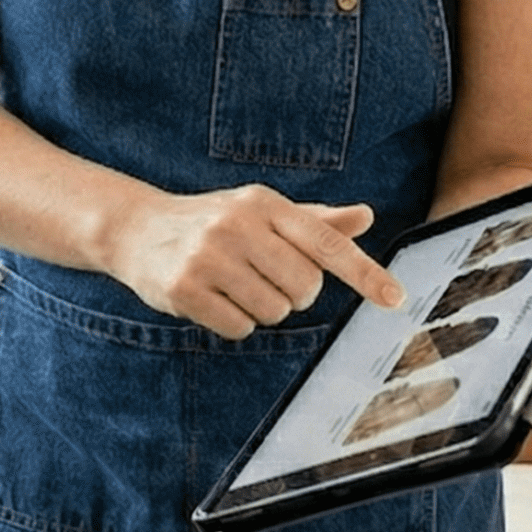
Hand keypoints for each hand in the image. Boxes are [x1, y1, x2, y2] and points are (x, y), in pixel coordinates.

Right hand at [108, 186, 403, 339]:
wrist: (136, 229)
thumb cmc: (211, 220)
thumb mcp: (259, 211)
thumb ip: (314, 220)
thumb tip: (365, 215)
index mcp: (263, 203)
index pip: (326, 243)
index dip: (364, 273)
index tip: (396, 299)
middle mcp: (237, 225)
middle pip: (305, 288)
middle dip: (292, 293)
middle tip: (262, 277)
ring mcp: (208, 256)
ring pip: (273, 311)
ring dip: (261, 309)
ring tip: (232, 285)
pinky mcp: (184, 288)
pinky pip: (239, 328)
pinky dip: (233, 322)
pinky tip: (212, 299)